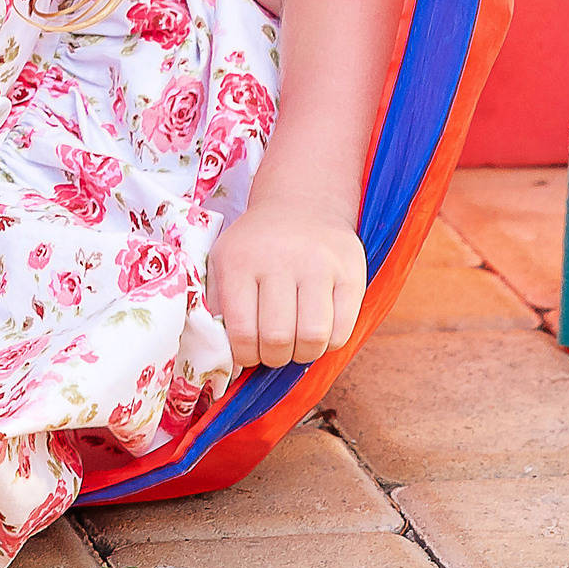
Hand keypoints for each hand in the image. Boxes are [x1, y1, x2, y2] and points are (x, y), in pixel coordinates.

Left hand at [206, 201, 366, 368]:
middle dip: (274, 357)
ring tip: (296, 343)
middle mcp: (280, 258)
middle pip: (278, 338)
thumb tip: (226, 365)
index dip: (245, 356)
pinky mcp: (351, 271)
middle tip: (273, 350)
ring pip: (313, 337)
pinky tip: (318, 329)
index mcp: (240, 261)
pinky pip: (342, 330)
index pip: (242, 332)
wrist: (301, 203)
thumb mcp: (224, 264)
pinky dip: (329, 343)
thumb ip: (217, 309)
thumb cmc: (256, 246)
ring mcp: (319, 263)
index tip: (249, 353)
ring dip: (303, 354)